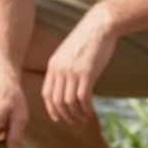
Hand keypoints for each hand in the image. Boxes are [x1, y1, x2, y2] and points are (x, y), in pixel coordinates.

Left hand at [41, 6, 116, 123]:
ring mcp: (73, 72)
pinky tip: (91, 112)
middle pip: (57, 102)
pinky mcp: (87, 73)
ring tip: (84, 118)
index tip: (60, 118)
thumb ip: (64, 67)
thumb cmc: (87, 39)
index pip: (47, 94)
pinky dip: (86, 109)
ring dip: (77, 115)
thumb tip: (66, 85)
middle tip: (75, 121)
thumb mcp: (69, 52)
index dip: (52, 110)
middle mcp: (60, 70)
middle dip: (66, 116)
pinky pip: (83, 99)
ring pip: (70, 103)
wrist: (99, 25)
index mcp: (53, 65)